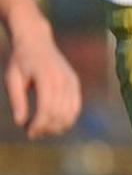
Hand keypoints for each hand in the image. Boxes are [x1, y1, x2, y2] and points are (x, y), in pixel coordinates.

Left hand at [0, 0, 81, 138]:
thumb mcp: (11, 79)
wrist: (36, 41)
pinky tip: (56, 122)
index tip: (28, 133)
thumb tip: (21, 123)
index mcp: (46, 77)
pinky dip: (69, 117)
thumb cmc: (20, 61)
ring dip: (58, 125)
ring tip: (43, 128)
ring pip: (70, 112)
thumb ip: (16, 100)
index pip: (46, 108)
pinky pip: (76, 105)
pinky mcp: (74, 82)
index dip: (38, 125)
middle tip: (33, 133)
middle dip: (46, 128)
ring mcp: (71, 80)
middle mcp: (62, 78)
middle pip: (59, 113)